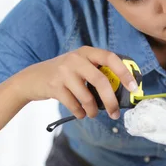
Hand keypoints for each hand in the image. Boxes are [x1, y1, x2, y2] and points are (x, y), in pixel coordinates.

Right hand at [16, 46, 138, 119]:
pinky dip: (79, 113)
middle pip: (100, 81)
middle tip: (115, 113)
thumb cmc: (63, 74)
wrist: (32, 79)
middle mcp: (75, 59)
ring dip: (92, 110)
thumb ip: (97, 71)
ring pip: (87, 97)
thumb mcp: (79, 65)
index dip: (124, 72)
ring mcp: (64, 72)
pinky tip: (79, 113)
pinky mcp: (54, 86)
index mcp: (86, 52)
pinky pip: (74, 105)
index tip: (133, 87)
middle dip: (111, 101)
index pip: (110, 58)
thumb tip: (123, 89)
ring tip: (92, 113)